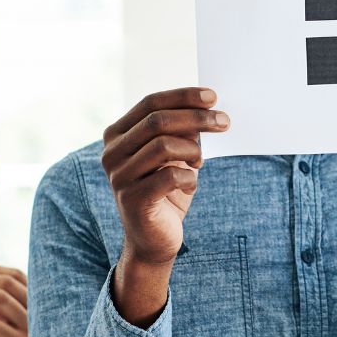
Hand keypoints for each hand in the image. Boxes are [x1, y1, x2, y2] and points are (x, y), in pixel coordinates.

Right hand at [101, 88, 228, 268]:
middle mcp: (111, 153)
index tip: (213, 96)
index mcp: (117, 135)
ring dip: (192, 150)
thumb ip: (180, 132)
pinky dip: (189, 178)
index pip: (150, 103)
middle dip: (196, 118)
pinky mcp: (132, 199)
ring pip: (163, 145)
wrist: (153, 240)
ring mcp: (118, 176)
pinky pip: (170, 176)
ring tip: (199, 162)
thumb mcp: (173, 156)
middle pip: (157, 120)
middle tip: (224, 122)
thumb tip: (207, 107)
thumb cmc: (166, 192)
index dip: (183, 96)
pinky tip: (190, 185)